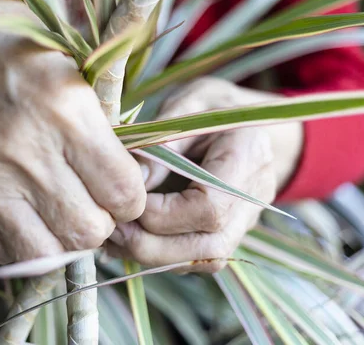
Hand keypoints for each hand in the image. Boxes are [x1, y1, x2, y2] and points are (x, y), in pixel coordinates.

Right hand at [0, 0, 145, 263]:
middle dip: (104, 223)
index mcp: (64, 107)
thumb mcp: (70, 63)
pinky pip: (1, 250)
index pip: (122, 191)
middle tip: (96, 202)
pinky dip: (26, 244)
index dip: (133, 197)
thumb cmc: (8, 39)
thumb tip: (129, 177)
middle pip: (87, 232)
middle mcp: (23, 147)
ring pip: (46, 254)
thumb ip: (101, 125)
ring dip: (64, 240)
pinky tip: (31, 217)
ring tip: (64, 214)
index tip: (125, 188)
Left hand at [108, 78, 302, 272]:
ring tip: (113, 236)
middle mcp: (254, 199)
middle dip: (150, 243)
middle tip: (109, 228)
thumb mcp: (188, 105)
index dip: (161, 212)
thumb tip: (133, 183)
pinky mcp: (228, 235)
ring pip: (200, 259)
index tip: (123, 198)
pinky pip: (195, 258)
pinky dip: (158, 254)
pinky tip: (128, 238)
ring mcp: (245, 223)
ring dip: (151, 254)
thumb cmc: (214, 107)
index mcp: (249, 157)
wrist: (248, 124)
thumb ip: (163, 141)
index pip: (208, 207)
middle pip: (207, 245)